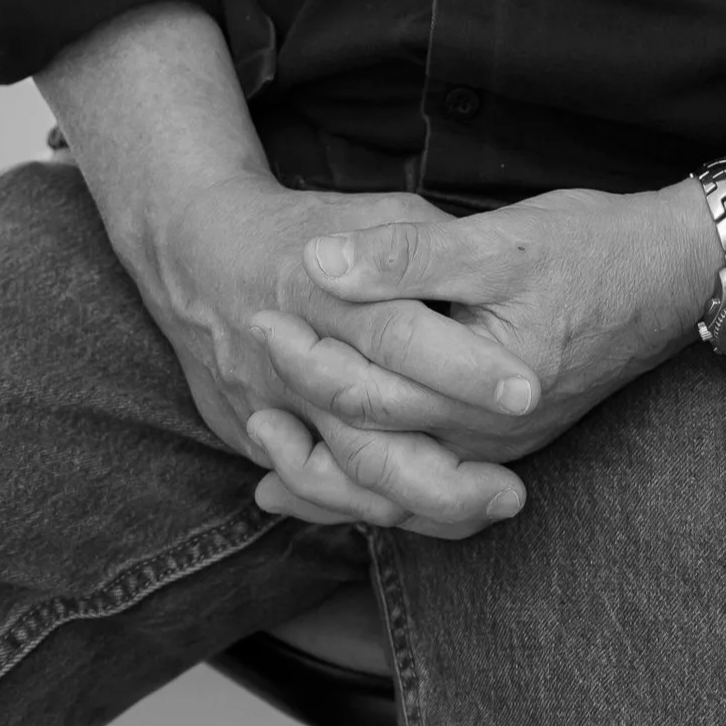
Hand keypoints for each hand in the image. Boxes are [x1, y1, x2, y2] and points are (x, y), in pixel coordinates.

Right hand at [137, 172, 540, 541]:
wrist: (198, 250)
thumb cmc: (308, 226)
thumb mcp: (375, 208)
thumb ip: (428, 243)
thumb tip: (498, 263)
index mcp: (326, 289)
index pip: (402, 336)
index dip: (465, 367)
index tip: (527, 391)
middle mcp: (294, 353)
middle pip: (370, 427)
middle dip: (446, 469)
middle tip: (515, 490)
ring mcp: (269, 401)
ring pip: (344, 473)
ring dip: (418, 502)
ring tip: (487, 508)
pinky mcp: (256, 431)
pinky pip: (315, 487)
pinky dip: (372, 509)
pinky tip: (427, 517)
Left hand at [244, 182, 713, 531]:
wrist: (678, 275)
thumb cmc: (594, 248)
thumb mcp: (500, 240)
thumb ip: (408, 259)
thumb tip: (322, 262)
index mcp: (479, 392)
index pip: (366, 394)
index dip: (306, 358)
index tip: (263, 313)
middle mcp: (487, 438)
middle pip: (370, 448)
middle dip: (304, 411)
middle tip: (253, 358)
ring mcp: (501, 446)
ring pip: (396, 481)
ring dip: (329, 467)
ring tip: (267, 442)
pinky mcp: (508, 438)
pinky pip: (428, 477)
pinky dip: (376, 477)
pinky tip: (337, 468)